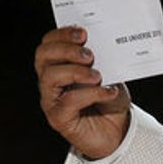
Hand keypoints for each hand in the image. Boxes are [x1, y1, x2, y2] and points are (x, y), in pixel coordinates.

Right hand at [35, 26, 130, 158]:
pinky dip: (91, 94)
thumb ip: (104, 59)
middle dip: (66, 49)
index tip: (83, 33)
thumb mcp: (111, 73)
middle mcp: (50, 80)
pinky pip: (68, 101)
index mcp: (60, 64)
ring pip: (50, 77)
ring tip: (97, 76)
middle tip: (90, 54)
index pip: (49, 43)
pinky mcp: (58, 117)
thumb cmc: (110, 99)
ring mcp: (51, 99)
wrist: (119, 130)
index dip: (61, 34)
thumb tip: (105, 44)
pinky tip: (108, 92)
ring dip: (76, 71)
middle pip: (43, 56)